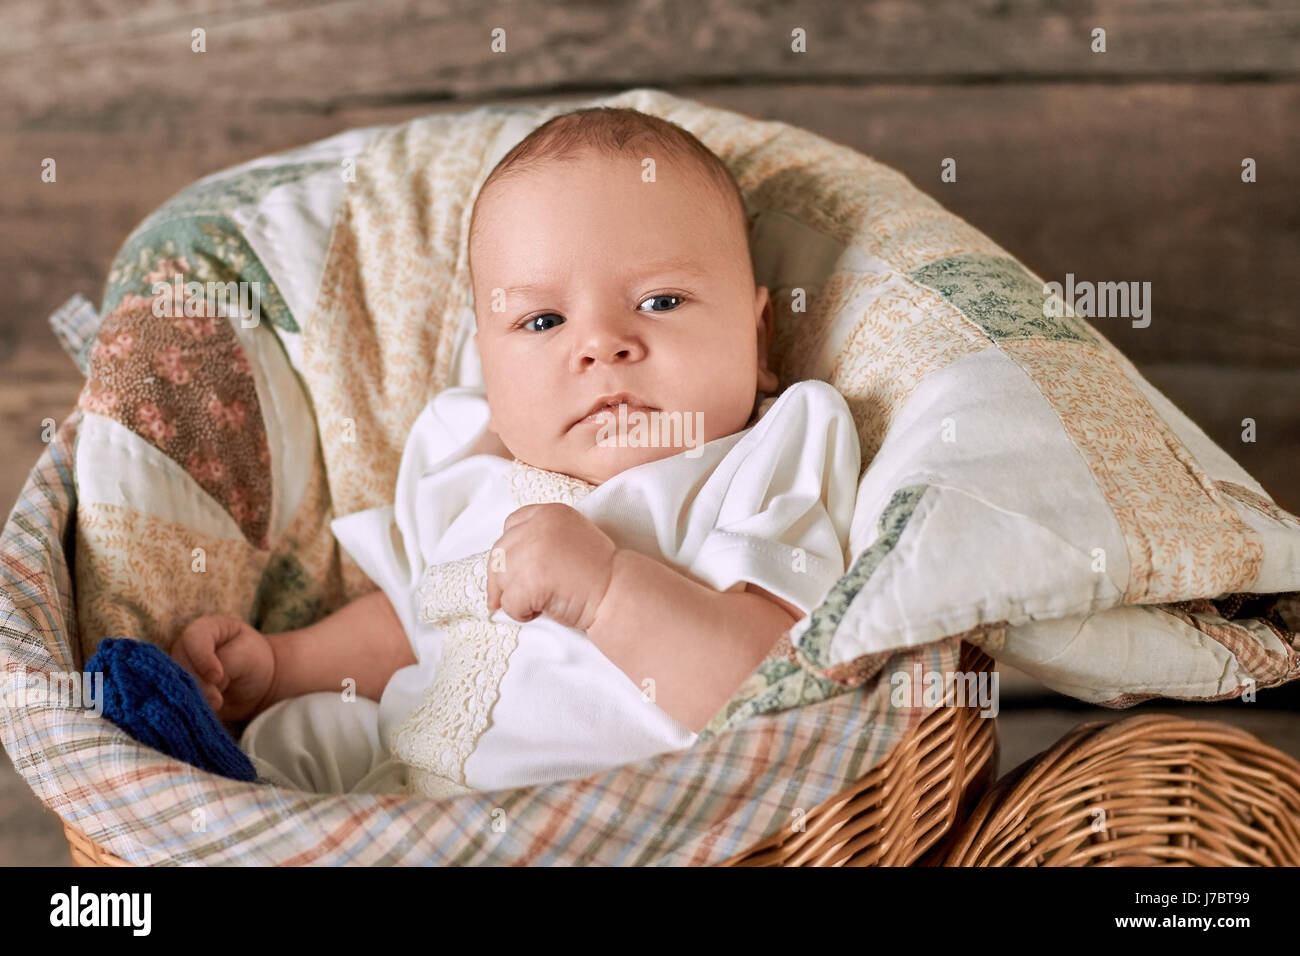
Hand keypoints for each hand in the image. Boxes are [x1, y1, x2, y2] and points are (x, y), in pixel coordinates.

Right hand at [170, 614, 275, 721]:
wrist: (257, 683)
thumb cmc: (253, 660)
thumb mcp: (245, 655)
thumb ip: (225, 663)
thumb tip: (206, 687)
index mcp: (204, 629)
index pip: (192, 638)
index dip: (202, 658)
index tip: (217, 677)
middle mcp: (186, 648)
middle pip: (179, 663)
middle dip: (198, 683)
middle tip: (217, 699)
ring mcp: (181, 669)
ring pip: (175, 683)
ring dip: (194, 697)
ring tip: (216, 705)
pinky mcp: (181, 690)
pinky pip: (177, 698)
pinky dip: (190, 706)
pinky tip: (205, 711)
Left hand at [485, 503, 617, 630]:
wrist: (618, 591)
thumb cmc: (598, 572)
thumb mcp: (572, 536)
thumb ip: (543, 537)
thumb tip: (507, 562)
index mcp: (549, 513)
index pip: (511, 524)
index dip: (509, 549)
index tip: (512, 569)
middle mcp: (537, 526)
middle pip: (500, 552)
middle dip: (501, 578)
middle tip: (508, 598)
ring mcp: (532, 552)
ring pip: (500, 578)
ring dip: (511, 596)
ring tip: (535, 604)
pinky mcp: (529, 580)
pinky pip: (509, 603)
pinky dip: (520, 613)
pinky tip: (541, 611)